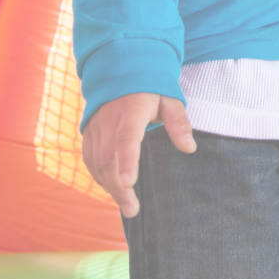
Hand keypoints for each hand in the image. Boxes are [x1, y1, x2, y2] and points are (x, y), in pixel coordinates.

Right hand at [82, 92, 195, 217]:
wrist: (122, 68)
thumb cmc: (151, 87)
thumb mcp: (170, 99)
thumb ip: (178, 123)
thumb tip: (190, 148)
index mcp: (131, 110)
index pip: (126, 138)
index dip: (126, 161)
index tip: (129, 184)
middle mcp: (108, 120)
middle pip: (109, 157)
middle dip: (118, 187)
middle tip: (132, 209)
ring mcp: (95, 126)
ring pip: (96, 161)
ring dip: (108, 186)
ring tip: (126, 205)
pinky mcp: (89, 132)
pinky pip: (89, 158)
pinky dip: (98, 176)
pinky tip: (111, 189)